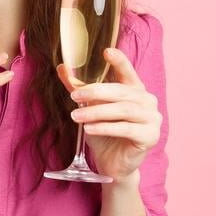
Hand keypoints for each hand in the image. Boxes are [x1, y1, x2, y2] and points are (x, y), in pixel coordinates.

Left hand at [56, 47, 160, 182]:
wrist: (112, 164)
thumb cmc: (103, 134)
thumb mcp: (90, 108)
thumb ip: (80, 88)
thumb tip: (62, 67)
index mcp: (135, 90)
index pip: (128, 72)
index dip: (119, 61)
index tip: (106, 51)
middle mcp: (148, 102)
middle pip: (122, 92)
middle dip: (96, 91)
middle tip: (74, 95)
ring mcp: (152, 119)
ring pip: (124, 110)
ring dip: (97, 111)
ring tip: (76, 115)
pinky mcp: (150, 136)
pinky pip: (126, 128)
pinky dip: (105, 127)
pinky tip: (89, 128)